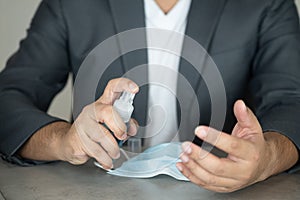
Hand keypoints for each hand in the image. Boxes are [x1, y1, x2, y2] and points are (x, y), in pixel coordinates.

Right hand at [59, 78, 138, 167]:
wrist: (69, 142)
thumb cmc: (95, 132)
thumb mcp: (113, 125)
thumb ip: (126, 124)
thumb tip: (132, 128)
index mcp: (104, 104)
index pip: (112, 88)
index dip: (124, 85)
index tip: (134, 89)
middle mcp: (92, 111)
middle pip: (108, 112)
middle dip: (119, 127)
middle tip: (122, 136)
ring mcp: (83, 123)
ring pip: (101, 135)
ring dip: (112, 148)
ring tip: (114, 153)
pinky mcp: (76, 138)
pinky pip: (94, 150)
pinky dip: (104, 158)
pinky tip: (107, 161)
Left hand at [176, 100, 296, 192]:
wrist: (262, 165)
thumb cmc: (254, 146)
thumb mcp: (253, 128)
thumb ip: (244, 116)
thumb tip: (239, 104)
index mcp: (250, 154)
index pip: (232, 146)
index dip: (214, 138)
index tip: (199, 130)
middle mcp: (242, 171)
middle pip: (218, 167)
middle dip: (199, 156)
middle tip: (186, 145)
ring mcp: (233, 182)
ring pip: (210, 178)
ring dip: (193, 167)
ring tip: (183, 155)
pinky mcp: (224, 188)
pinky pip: (206, 184)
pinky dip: (191, 176)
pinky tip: (183, 166)